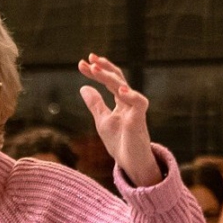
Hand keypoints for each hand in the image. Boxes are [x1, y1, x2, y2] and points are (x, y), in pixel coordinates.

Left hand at [78, 54, 158, 186]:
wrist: (131, 164)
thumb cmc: (119, 142)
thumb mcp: (102, 120)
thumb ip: (95, 104)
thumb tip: (83, 87)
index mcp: (121, 101)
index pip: (110, 81)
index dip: (97, 71)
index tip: (82, 63)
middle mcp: (130, 102)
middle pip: (118, 79)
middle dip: (103, 68)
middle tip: (89, 59)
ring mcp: (135, 110)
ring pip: (124, 87)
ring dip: (110, 77)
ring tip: (96, 68)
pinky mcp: (139, 121)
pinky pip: (139, 103)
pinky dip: (131, 95)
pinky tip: (120, 90)